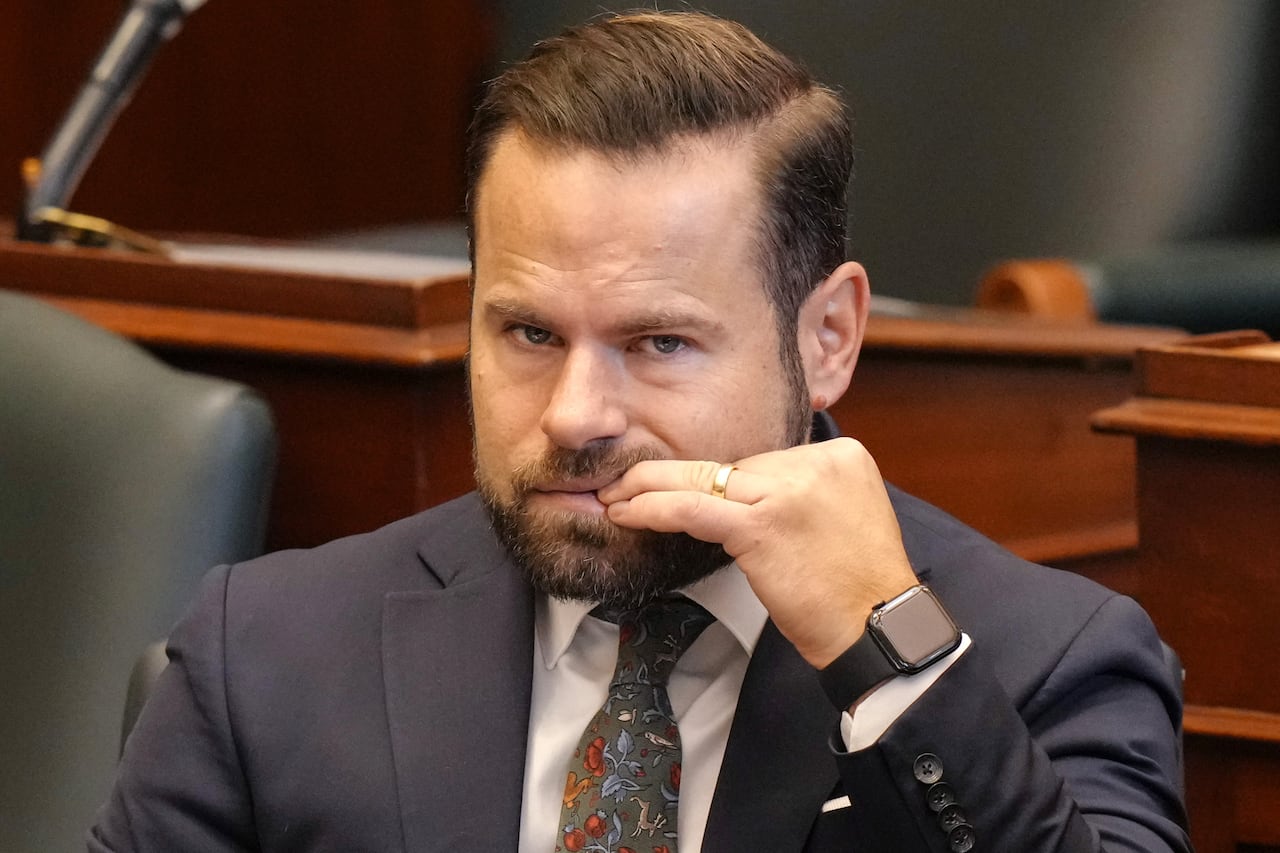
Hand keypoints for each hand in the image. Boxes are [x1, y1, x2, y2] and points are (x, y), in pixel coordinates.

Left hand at [597, 438, 918, 667]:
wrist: (878, 629)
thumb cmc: (856, 588)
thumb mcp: (842, 518)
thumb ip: (801, 492)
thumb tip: (740, 489)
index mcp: (841, 456)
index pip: (764, 460)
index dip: (720, 480)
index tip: (681, 487)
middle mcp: (817, 463)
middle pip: (733, 466)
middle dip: (680, 479)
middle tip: (630, 484)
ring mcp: (789, 490)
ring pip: (703, 477)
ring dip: (651, 487)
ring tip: (616, 495)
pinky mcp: (762, 524)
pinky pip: (693, 506)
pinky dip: (654, 508)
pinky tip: (626, 511)